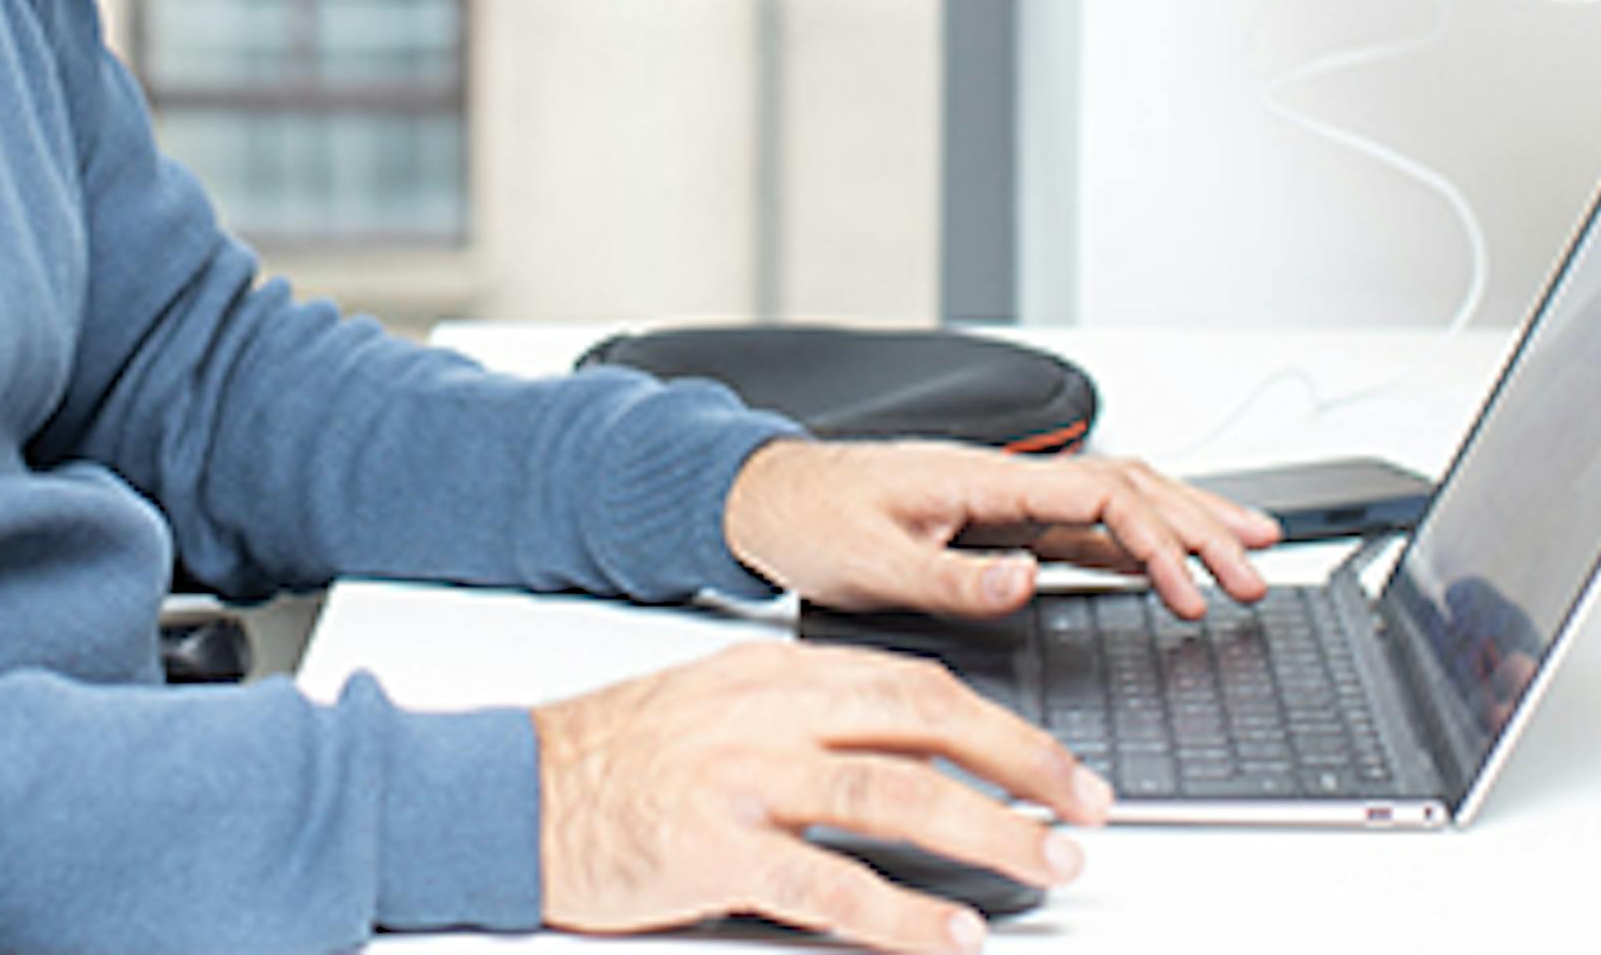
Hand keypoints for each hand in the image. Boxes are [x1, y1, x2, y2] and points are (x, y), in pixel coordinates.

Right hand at [534, 639, 1104, 951]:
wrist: (514, 793)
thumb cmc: (614, 758)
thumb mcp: (718, 701)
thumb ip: (807, 712)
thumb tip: (906, 741)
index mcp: (777, 671)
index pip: (915, 682)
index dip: (1000, 722)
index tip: (1057, 762)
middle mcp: (770, 712)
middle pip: (925, 719)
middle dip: (1022, 761)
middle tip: (1086, 805)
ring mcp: (744, 780)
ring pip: (896, 792)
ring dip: (989, 831)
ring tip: (1047, 864)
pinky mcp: (718, 852)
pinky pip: (834, 883)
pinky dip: (906, 912)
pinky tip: (954, 934)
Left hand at [723, 437, 1278, 619]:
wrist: (762, 498)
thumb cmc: (809, 522)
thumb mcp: (870, 563)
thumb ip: (952, 578)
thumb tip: (1027, 581)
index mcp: (982, 480)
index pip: (1098, 497)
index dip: (1157, 540)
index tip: (1192, 591)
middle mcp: (1004, 480)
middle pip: (1128, 487)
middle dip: (1199, 525)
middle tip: (1257, 571)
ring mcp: (1006, 498)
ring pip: (1116, 500)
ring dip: (1183, 524)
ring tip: (1247, 554)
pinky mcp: (998, 522)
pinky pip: (1086, 525)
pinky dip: (1140, 542)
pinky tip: (1171, 564)